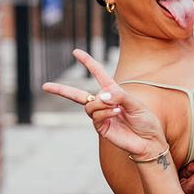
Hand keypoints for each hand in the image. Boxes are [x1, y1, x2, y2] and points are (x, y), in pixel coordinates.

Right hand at [43, 49, 166, 158]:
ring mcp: (101, 116)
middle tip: (45, 86)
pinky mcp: (100, 128)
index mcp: (114, 92)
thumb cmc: (146, 121)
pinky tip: (117, 114)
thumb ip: (120, 96)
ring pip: (90, 106)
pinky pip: (95, 116)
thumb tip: (101, 94)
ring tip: (118, 109)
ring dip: (102, 104)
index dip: (88, 62)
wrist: (148, 141)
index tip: (76, 52)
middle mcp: (104, 103)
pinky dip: (106, 112)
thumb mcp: (136, 104)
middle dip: (61, 90)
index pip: (98, 74)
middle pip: (78, 95)